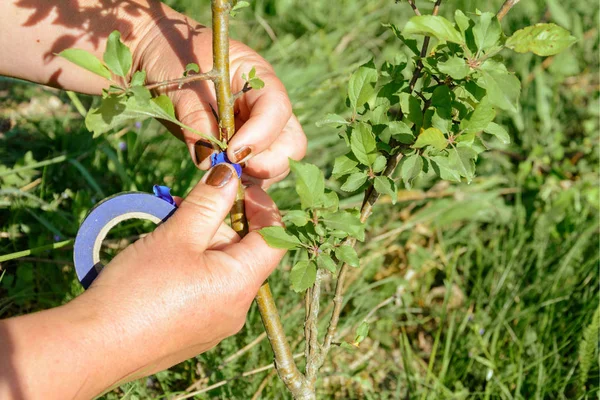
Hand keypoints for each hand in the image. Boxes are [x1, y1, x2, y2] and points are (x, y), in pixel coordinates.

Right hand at [0, 164, 285, 398]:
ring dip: (202, 241)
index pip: (274, 238)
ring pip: (222, 268)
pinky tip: (163, 257)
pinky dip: (194, 265)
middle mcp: (237, 308)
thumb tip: (231, 174)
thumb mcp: (177, 236)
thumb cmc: (139, 289)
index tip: (239, 186)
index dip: (262, 208)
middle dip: (221, 222)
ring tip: (169, 227)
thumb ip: (209, 203)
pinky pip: (207, 289)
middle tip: (188, 204)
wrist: (96, 346)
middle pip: (245, 251)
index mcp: (242, 284)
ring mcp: (217, 322)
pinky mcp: (196, 330)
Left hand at [134, 10, 306, 186]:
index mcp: (257, 79)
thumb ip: (196, 118)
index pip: (277, 109)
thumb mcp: (181, 85)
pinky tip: (217, 183)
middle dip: (268, 164)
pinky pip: (255, 175)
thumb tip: (207, 160)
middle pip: (290, 144)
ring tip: (219, 175)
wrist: (157, 58)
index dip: (261, 135)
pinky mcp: (242, 152)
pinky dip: (241, 184)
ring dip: (253, 177)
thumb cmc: (171, 60)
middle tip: (232, 169)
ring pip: (276, 165)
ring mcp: (257, 132)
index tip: (231, 152)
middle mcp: (265, 108)